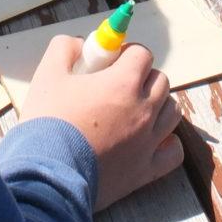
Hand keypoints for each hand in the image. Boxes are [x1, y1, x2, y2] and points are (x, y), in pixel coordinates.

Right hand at [20, 34, 182, 209]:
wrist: (47, 177)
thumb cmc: (48, 123)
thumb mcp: (48, 75)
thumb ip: (65, 48)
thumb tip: (81, 44)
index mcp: (123, 83)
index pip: (143, 54)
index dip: (128, 54)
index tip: (112, 62)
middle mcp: (142, 110)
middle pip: (160, 81)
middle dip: (143, 77)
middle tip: (119, 86)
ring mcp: (147, 142)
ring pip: (172, 112)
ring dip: (158, 105)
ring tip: (135, 111)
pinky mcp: (145, 171)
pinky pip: (174, 152)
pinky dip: (168, 143)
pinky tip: (151, 140)